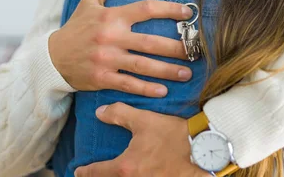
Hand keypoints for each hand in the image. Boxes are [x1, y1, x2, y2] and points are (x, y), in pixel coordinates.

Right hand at [49, 0, 193, 96]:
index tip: (187, 13)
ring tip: (186, 73)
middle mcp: (111, 37)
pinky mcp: (102, 78)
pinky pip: (129, 84)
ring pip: (143, 65)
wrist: (53, 58)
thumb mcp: (88, 2)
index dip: (169, 10)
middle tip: (195, 51)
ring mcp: (107, 59)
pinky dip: (146, 88)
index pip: (145, 9)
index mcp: (111, 17)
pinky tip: (163, 90)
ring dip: (167, 70)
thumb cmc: (76, 29)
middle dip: (176, 48)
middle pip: (150, 42)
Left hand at [74, 103, 207, 176]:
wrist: (205, 150)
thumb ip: (119, 114)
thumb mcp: (145, 120)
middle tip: (94, 175)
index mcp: (126, 167)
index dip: (85, 172)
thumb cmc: (174, 135)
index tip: (78, 171)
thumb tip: (99, 113)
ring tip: (116, 174)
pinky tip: (139, 172)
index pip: (97, 173)